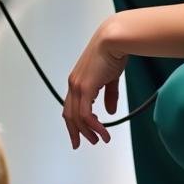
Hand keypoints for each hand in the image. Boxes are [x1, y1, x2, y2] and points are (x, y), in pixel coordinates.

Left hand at [63, 18, 128, 148]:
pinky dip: (94, 126)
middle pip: (69, 115)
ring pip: (77, 118)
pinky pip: (86, 115)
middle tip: (84, 143)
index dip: (74, 122)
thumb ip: (109, 95)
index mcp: (77, 80)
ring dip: (88, 132)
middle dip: (76, 132)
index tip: (80, 134)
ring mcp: (77, 87)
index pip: (70, 106)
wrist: (114, 39)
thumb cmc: (113, 52)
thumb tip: (110, 111)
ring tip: (100, 140)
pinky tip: (103, 131)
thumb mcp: (110, 77)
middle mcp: (73, 84)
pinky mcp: (85, 88)